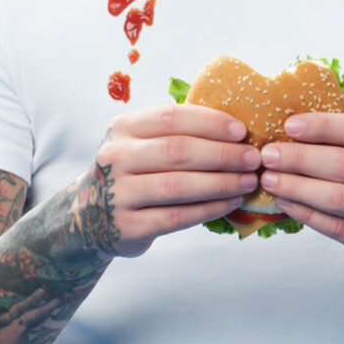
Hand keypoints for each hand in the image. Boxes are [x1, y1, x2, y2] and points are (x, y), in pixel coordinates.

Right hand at [87, 104, 261, 254]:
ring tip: (247, 182)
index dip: (211, 122)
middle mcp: (115, 158)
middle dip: (223, 154)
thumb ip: (175, 134)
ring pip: (179, 186)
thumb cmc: (132, 173)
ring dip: (220, 183)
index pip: (172, 118)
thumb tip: (235, 130)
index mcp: (122, 128)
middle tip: (253, 159)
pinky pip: (176, 217)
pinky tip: (230, 203)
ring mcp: (118, 193)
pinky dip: (209, 209)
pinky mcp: (128, 226)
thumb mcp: (140, 143)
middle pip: (178, 151)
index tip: (242, 131)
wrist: (90, 215)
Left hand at [257, 112, 343, 280]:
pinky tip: (286, 204)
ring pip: (339, 198)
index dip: (322, 126)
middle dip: (300, 158)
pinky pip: (337, 228)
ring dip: (298, 187)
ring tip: (270, 180)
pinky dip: (307, 214)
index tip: (289, 125)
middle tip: (268, 154)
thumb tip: (295, 130)